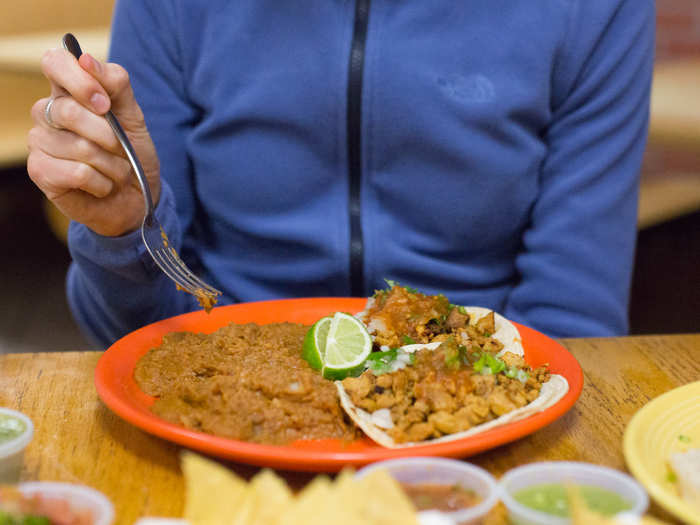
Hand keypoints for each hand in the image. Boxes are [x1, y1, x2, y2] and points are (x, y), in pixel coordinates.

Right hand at [27, 48, 159, 236]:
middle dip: (108, 135)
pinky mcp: (40, 171)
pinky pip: (78, 172)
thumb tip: (86, 59)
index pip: (55, 63)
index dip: (79, 80)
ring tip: (115, 171)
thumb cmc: (132, 154)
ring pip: (80, 147)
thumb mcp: (134, 117)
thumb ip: (116, 85)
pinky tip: (102, 186)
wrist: (138, 198)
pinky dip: (102, 182)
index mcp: (68, 92)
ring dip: (112, 164)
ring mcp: (40, 142)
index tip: (105, 104)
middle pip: (69, 110)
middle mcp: (47, 113)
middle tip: (120, 149)